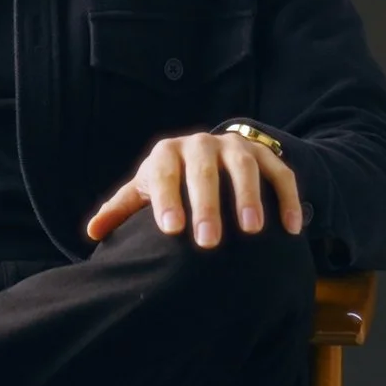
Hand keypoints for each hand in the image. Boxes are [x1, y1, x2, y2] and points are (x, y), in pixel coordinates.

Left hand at [84, 131, 302, 246]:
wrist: (212, 154)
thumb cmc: (172, 182)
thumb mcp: (147, 189)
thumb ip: (124, 209)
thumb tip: (93, 232)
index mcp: (168, 153)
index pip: (164, 171)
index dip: (166, 199)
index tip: (171, 231)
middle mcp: (201, 144)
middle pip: (204, 169)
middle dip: (207, 204)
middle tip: (208, 242)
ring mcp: (236, 147)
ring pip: (244, 165)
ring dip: (248, 196)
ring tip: (251, 231)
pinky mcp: (266, 155)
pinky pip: (281, 173)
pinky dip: (288, 198)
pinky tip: (292, 229)